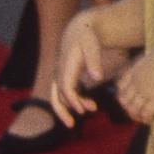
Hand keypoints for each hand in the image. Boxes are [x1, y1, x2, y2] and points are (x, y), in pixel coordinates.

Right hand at [50, 10, 124, 127]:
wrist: (80, 28)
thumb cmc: (87, 35)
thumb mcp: (92, 44)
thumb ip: (94, 60)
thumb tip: (98, 78)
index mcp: (66, 65)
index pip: (65, 87)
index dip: (72, 100)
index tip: (83, 110)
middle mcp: (60, 71)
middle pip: (55, 96)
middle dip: (62, 111)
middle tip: (71, 125)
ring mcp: (61, 74)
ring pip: (58, 96)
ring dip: (69, 108)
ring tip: (84, 115)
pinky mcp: (65, 75)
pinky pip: (66, 93)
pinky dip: (75, 101)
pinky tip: (88, 105)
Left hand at [114, 40, 153, 123]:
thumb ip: (151, 62)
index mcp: (136, 69)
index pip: (120, 86)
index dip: (123, 94)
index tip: (130, 98)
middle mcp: (137, 81)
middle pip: (123, 100)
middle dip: (128, 107)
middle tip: (136, 112)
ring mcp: (146, 91)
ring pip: (132, 109)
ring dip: (136, 116)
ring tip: (143, 119)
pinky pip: (146, 114)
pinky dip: (146, 119)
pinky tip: (150, 121)